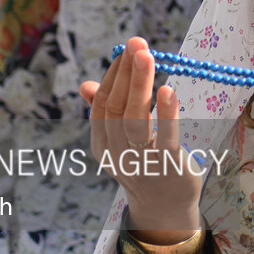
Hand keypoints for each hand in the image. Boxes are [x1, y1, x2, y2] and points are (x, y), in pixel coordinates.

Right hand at [80, 37, 202, 244]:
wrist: (165, 210)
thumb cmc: (145, 166)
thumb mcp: (121, 142)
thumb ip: (107, 114)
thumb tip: (86, 85)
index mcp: (103, 145)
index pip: (102, 105)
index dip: (112, 76)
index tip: (124, 50)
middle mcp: (117, 154)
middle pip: (117, 108)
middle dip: (126, 73)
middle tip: (137, 44)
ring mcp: (141, 163)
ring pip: (135, 120)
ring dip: (140, 86)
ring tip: (147, 57)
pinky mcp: (167, 168)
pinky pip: (165, 138)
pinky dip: (166, 114)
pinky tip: (168, 89)